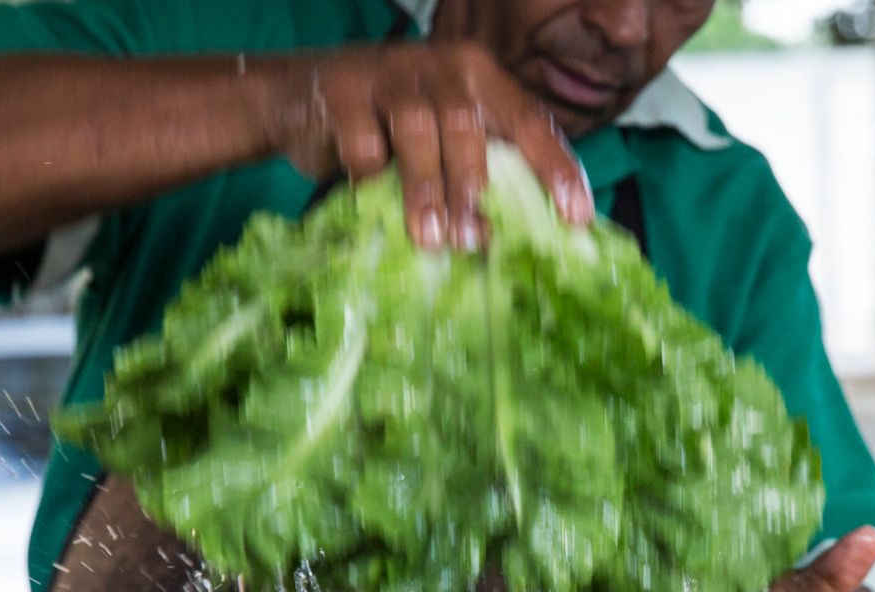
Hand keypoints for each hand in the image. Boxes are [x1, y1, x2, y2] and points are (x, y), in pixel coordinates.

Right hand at [275, 42, 591, 249]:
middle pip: (469, 124)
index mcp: (480, 76)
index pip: (530, 120)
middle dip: (473, 188)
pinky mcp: (342, 91)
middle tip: (476, 243)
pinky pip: (364, 143)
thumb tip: (519, 237)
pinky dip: (370, 177)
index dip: (556, 168)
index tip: (576, 218)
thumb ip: (481, 166)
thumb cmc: (390, 128)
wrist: (298, 97)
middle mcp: (441, 65)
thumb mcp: (443, 136)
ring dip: (426, 191)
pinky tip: (369, 195)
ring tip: (432, 241)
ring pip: (418, 131)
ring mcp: (390, 72)